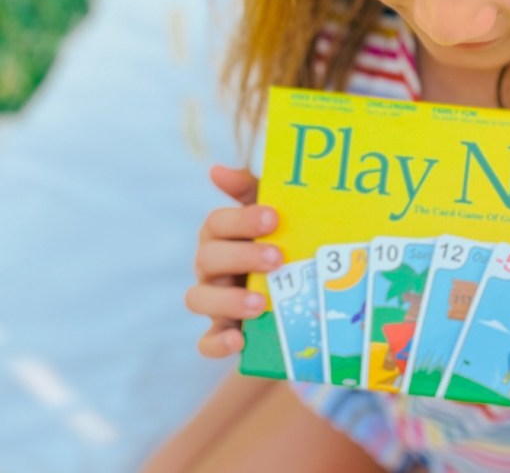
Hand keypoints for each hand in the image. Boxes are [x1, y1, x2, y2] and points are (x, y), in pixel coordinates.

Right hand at [185, 165, 281, 357]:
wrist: (304, 292)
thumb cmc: (285, 243)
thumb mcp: (277, 217)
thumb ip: (252, 190)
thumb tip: (217, 171)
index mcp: (223, 236)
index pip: (217, 223)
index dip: (241, 220)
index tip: (273, 217)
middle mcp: (212, 268)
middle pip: (208, 257)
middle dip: (242, 256)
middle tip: (277, 258)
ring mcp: (215, 301)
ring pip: (199, 298)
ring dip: (229, 300)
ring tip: (262, 302)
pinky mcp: (224, 333)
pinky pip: (207, 342)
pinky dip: (218, 343)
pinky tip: (239, 342)